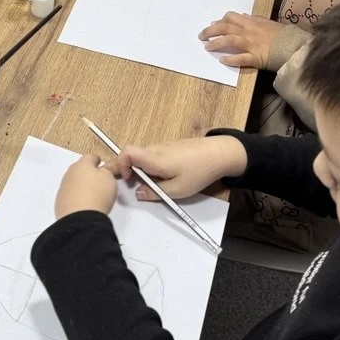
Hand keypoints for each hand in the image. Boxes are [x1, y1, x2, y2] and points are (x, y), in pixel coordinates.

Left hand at [54, 153, 118, 218]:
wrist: (81, 217)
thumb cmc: (96, 195)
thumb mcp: (109, 178)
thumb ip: (106, 171)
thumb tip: (102, 171)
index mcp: (82, 164)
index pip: (90, 157)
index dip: (96, 159)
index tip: (99, 162)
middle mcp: (70, 174)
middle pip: (80, 170)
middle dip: (88, 173)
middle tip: (98, 180)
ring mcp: (63, 188)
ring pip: (73, 183)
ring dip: (81, 186)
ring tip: (92, 194)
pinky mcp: (60, 201)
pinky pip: (70, 196)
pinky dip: (76, 198)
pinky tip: (84, 204)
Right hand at [110, 136, 246, 201]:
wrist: (220, 153)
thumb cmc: (199, 171)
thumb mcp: (177, 190)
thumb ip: (155, 193)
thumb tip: (138, 193)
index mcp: (154, 159)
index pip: (126, 153)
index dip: (119, 165)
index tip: (125, 179)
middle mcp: (155, 149)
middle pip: (131, 154)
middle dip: (125, 169)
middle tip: (128, 184)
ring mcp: (163, 147)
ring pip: (141, 156)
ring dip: (138, 169)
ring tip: (148, 184)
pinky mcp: (170, 147)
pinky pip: (152, 156)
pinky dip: (149, 166)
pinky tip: (161, 177)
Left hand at [199, 12, 283, 67]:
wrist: (296, 46)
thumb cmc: (284, 35)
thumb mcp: (269, 23)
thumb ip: (256, 19)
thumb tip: (244, 16)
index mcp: (252, 23)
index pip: (231, 18)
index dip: (220, 21)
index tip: (213, 24)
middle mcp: (249, 32)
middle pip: (225, 28)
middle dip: (211, 31)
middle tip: (202, 36)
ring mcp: (252, 44)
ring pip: (229, 41)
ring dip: (216, 43)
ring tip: (207, 47)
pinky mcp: (256, 57)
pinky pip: (241, 58)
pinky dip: (231, 59)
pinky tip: (222, 60)